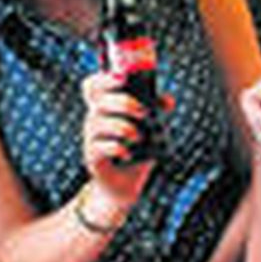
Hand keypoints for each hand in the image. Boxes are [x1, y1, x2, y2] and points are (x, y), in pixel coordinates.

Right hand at [80, 72, 154, 206]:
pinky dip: (116, 148)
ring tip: (139, 137)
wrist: (125, 183)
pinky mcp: (93, 156)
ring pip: (98, 122)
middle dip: (123, 102)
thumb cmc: (137, 149)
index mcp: (106, 106)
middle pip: (99, 100)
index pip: (93, 86)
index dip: (104, 79)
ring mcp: (92, 137)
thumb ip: (157, 110)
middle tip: (144, 112)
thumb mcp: (150, 127)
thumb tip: (168, 100)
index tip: (123, 78)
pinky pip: (99, 147)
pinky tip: (128, 153)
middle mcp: (96, 118)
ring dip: (123, 127)